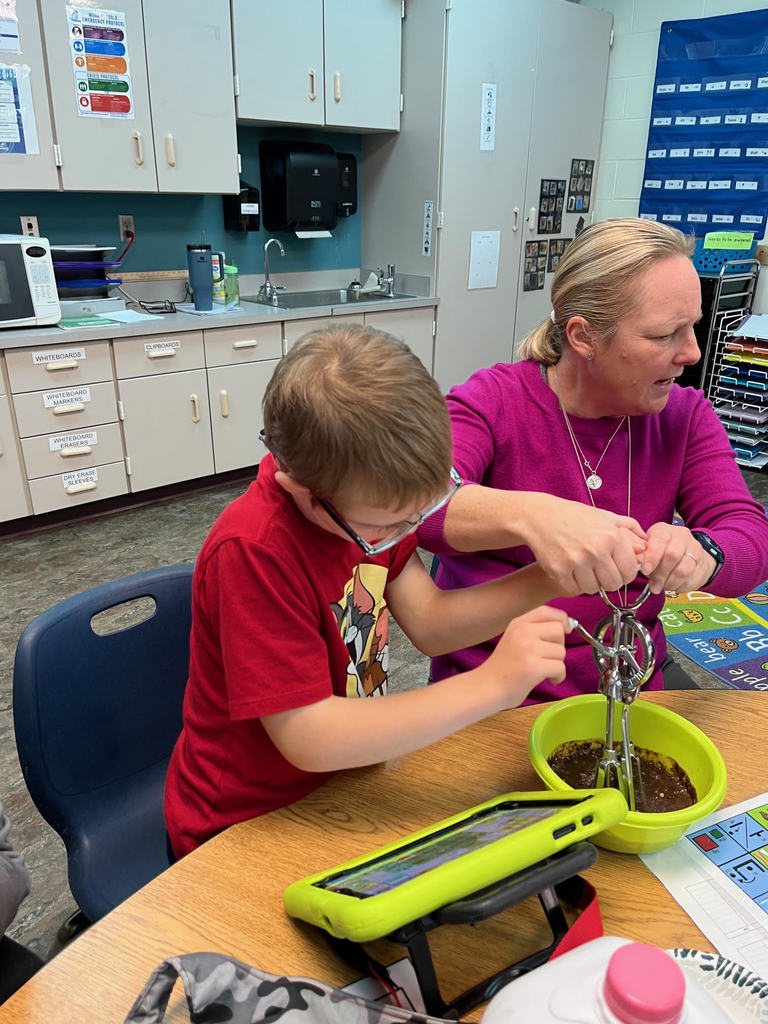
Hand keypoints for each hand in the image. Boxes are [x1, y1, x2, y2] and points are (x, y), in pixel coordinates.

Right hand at [481, 605, 570, 708]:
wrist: (486, 687)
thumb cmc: (504, 667)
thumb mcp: (515, 639)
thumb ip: (535, 630)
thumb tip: (566, 626)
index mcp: (518, 623)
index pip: (546, 611)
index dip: (561, 619)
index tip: (565, 630)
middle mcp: (522, 632)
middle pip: (558, 630)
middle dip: (559, 645)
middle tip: (548, 657)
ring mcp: (527, 649)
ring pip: (561, 651)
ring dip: (557, 664)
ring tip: (543, 671)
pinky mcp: (533, 667)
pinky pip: (560, 668)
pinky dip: (558, 677)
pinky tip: (548, 680)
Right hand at [521, 495, 646, 595]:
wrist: (540, 517)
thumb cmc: (574, 516)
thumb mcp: (605, 516)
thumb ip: (629, 529)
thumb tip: (646, 546)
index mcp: (611, 537)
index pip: (629, 572)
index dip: (625, 574)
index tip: (618, 571)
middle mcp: (596, 550)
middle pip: (613, 584)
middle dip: (608, 581)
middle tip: (600, 572)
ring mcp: (576, 562)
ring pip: (594, 589)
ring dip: (591, 583)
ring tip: (585, 570)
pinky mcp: (559, 571)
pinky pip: (574, 589)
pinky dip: (574, 583)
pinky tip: (571, 571)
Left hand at [640, 522, 715, 594]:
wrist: (688, 553)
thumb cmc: (661, 551)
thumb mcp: (648, 548)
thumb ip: (642, 554)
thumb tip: (638, 562)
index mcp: (665, 530)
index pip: (660, 540)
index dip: (652, 557)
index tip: (645, 570)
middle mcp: (682, 537)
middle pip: (672, 555)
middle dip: (660, 574)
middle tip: (653, 585)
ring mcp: (695, 550)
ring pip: (683, 570)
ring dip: (669, 582)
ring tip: (661, 587)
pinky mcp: (702, 565)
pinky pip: (691, 580)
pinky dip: (679, 587)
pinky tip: (672, 586)